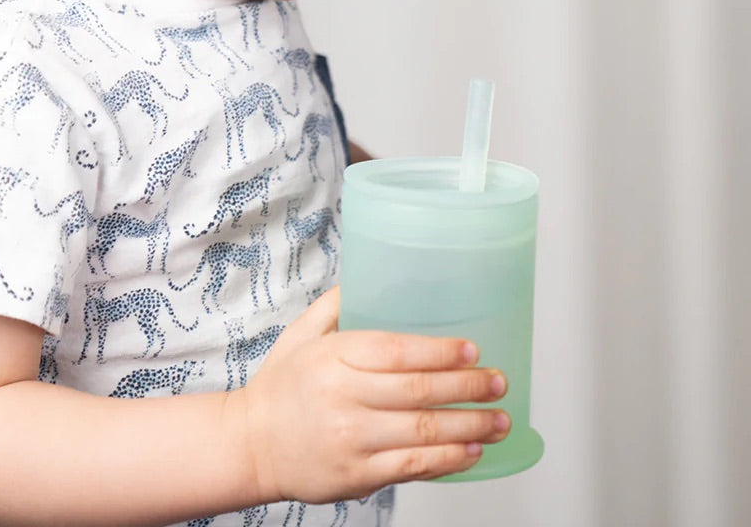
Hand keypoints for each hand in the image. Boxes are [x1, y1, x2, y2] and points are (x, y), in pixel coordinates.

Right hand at [235, 286, 509, 504]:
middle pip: (418, 391)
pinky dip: (448, 460)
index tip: (472, 350)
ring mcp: (352, 439)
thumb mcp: (300, 334)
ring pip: (423, 432)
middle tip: (498, 382)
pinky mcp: (358, 475)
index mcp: (333, 357)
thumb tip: (369, 275)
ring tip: (500, 419)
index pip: (396, 351)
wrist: (250, 444)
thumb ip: (335, 305)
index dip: (440, 351)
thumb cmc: (280, 386)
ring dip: (470, 425)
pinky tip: (472, 450)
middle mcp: (344, 397)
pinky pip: (413, 467)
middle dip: (468, 387)